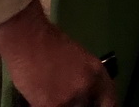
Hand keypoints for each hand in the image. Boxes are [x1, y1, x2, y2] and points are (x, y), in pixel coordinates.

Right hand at [0, 0, 117, 106]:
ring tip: (53, 94)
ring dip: (63, 105)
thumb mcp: (78, 58)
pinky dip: (46, 105)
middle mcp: (86, 87)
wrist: (28, 38)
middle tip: (70, 98)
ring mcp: (68, 99)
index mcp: (96, 72)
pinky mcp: (50, 106)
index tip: (95, 106)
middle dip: (81, 104)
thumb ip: (84, 78)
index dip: (104, 106)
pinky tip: (41, 97)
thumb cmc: (51, 42)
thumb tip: (85, 93)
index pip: (110, 101)